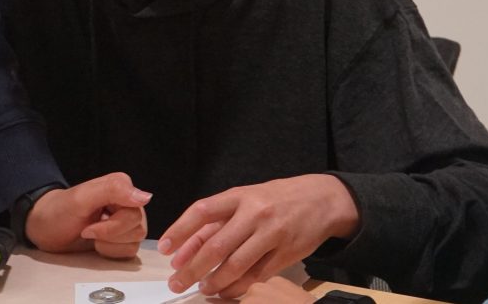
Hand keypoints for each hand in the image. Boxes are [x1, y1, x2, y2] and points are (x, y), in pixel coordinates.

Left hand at [26, 172, 151, 258]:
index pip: (135, 213)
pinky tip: (97, 244)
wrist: (46, 228)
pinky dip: (111, 252)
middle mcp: (128, 203)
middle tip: (86, 231)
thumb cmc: (60, 211)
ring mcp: (126, 222)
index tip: (89, 227)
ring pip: (135, 241)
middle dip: (108, 235)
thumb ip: (113, 190)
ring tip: (91, 235)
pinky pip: (130, 251)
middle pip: (137, 228)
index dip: (114, 226)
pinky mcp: (122, 239)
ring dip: (109, 244)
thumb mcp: (82, 198)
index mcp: (122, 188)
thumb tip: (146, 197)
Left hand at [160, 174, 358, 298]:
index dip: (180, 231)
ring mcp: (272, 235)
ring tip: (203, 288)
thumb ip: (216, 222)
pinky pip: (256, 276)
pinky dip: (237, 287)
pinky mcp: (286, 254)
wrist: (323, 200)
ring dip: (214, 282)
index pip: (202, 211)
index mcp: (240, 195)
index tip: (164, 248)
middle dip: (191, 268)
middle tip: (176, 282)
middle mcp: (255, 213)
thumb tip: (183, 250)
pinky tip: (225, 291)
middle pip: (216, 246)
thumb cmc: (277, 199)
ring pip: (236, 265)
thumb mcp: (246, 199)